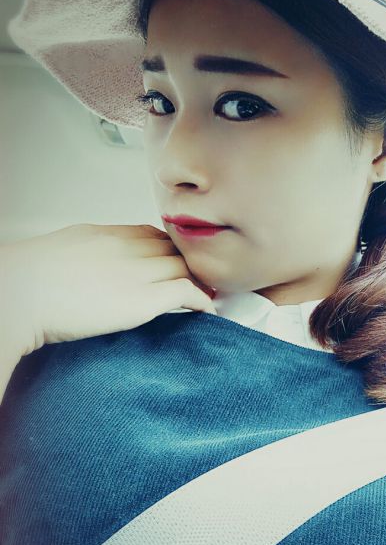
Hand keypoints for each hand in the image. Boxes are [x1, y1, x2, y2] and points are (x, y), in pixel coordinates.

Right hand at [1, 223, 215, 354]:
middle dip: (187, 262)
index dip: (168, 249)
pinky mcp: (144, 298)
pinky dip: (201, 300)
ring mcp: (138, 271)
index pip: (151, 234)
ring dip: (199, 280)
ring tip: (207, 293)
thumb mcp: (63, 251)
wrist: (18, 293)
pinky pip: (186, 292)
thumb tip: (95, 267)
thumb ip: (88, 253)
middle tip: (198, 278)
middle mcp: (127, 248)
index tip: (174, 260)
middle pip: (173, 249)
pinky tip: (207, 310)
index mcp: (105, 235)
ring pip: (185, 266)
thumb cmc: (26, 279)